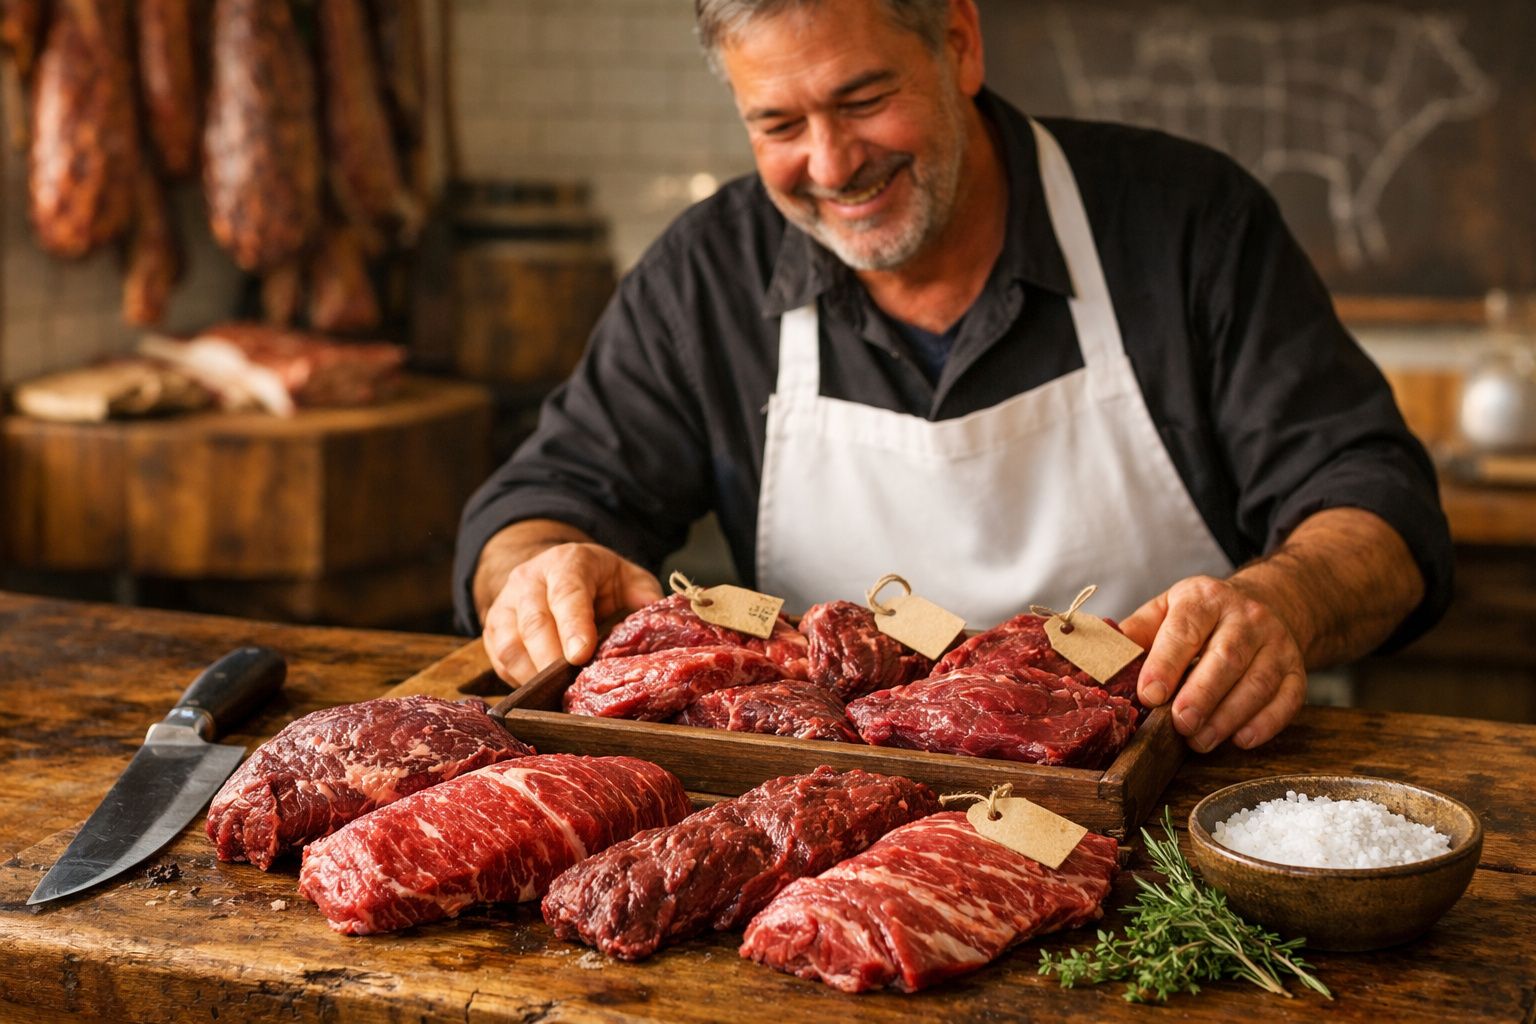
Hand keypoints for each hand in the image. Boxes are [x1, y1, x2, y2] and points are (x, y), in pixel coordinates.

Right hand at [482, 542, 660, 683]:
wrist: (556, 570)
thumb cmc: (599, 581)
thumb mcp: (629, 579)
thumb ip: (645, 600)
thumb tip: (663, 632)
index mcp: (568, 563)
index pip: (567, 593)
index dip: (573, 626)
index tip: (581, 656)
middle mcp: (530, 579)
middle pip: (533, 622)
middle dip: (550, 658)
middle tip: (569, 689)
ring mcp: (506, 603)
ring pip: (509, 643)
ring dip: (533, 675)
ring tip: (556, 697)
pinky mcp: (493, 628)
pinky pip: (499, 659)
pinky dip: (518, 680)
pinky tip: (540, 693)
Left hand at [1119, 575, 1308, 752]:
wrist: (1261, 605)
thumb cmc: (1199, 618)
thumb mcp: (1163, 612)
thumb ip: (1135, 636)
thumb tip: (1100, 661)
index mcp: (1204, 599)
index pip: (1185, 630)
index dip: (1166, 664)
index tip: (1149, 696)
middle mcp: (1246, 616)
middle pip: (1226, 658)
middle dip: (1201, 695)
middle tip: (1179, 724)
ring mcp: (1276, 643)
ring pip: (1257, 682)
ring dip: (1228, 717)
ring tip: (1199, 741)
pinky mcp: (1296, 669)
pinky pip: (1288, 698)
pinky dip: (1266, 722)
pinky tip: (1240, 739)